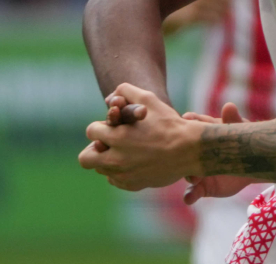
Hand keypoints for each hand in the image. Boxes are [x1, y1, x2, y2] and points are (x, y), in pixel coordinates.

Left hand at [78, 83, 203, 190]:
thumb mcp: (149, 99)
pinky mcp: (133, 185)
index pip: (91, 131)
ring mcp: (125, 175)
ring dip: (107, 160)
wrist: (190, 150)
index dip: (99, 126)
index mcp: (118, 137)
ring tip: (122, 151)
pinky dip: (119, 172)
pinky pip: (114, 180)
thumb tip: (110, 96)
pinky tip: (132, 162)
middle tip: (106, 144)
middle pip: (85, 159)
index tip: (110, 127)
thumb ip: (126, 91)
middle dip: (93, 149)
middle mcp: (117, 159)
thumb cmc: (169, 123)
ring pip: (100, 170)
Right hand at [180, 102, 258, 203]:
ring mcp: (197, 170)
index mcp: (200, 135)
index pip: (187, 128)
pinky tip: (189, 198)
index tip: (184, 127)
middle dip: (183, 156)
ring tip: (194, 180)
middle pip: (181, 153)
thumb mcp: (239, 130)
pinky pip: (192, 192)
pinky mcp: (202, 187)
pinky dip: (189, 196)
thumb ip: (232, 120)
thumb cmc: (242, 142)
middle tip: (191, 159)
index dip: (183, 127)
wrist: (252, 166)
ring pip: (185, 173)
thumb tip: (229, 106)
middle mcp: (194, 153)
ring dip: (187, 176)